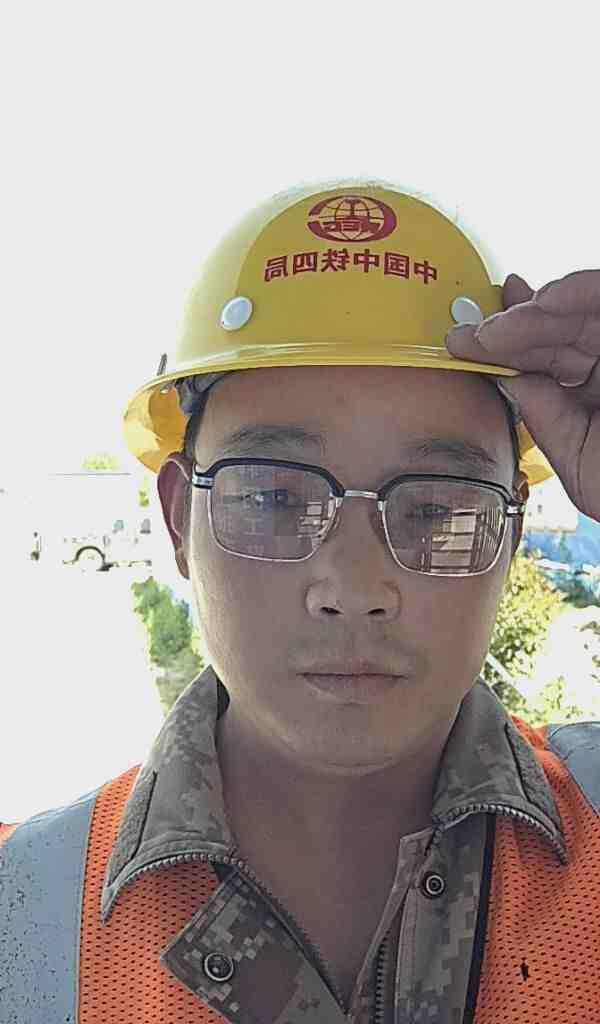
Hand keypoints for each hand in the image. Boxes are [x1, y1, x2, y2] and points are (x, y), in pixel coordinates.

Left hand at [446, 270, 599, 520]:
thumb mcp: (577, 458)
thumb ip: (544, 416)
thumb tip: (505, 377)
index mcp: (594, 393)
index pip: (546, 361)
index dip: (506, 348)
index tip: (466, 343)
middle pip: (557, 330)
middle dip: (511, 330)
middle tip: (473, 335)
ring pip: (581, 307)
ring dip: (537, 310)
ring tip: (502, 324)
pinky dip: (580, 290)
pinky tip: (544, 302)